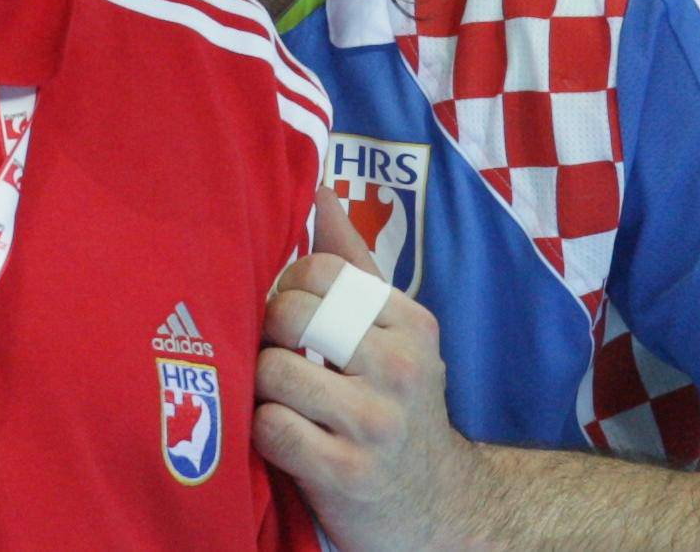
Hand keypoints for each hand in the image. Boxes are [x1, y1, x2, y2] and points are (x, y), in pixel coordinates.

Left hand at [254, 187, 484, 551]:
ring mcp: (376, 424)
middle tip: (280, 354)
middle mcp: (401, 369)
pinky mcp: (348, 475)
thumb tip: (320, 190)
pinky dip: (264, 431)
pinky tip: (285, 435)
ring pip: (273, 371)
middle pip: (291, 316)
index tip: (292, 311)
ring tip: (282, 396)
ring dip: (263, 387)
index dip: (288, 285)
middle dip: (270, 335)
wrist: (437, 508)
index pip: (322, 271)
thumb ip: (354, 264)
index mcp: (411, 324)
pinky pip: (271, 428)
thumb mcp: (392, 332)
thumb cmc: (395, 403)